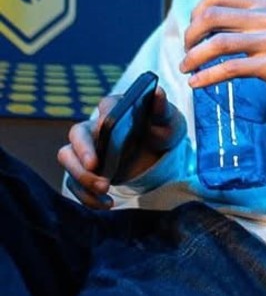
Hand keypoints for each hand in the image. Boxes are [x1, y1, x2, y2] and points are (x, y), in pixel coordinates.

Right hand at [58, 87, 182, 207]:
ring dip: (81, 176)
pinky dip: (87, 196)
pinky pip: (75, 183)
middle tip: (96, 167)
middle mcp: (95, 128)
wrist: (158, 154)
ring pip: (68, 159)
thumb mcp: (168, 121)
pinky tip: (107, 203)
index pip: (105, 106)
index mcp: (115, 109)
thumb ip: (162, 109)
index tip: (106, 126)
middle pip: (76, 134)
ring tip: (104, 188)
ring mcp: (87, 151)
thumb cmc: (161, 130)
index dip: (103, 117)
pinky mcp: (87, 171)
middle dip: (83, 151)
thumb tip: (158, 92)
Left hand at [180, 0, 265, 102]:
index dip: (195, 12)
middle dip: (189, 36)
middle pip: (211, 18)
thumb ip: (250, 18)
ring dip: (193, 57)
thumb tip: (209, 23)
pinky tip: (197, 83)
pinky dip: (207, 76)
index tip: (192, 30)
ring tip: (186, 68)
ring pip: (217, 43)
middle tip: (186, 51)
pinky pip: (230, 69)